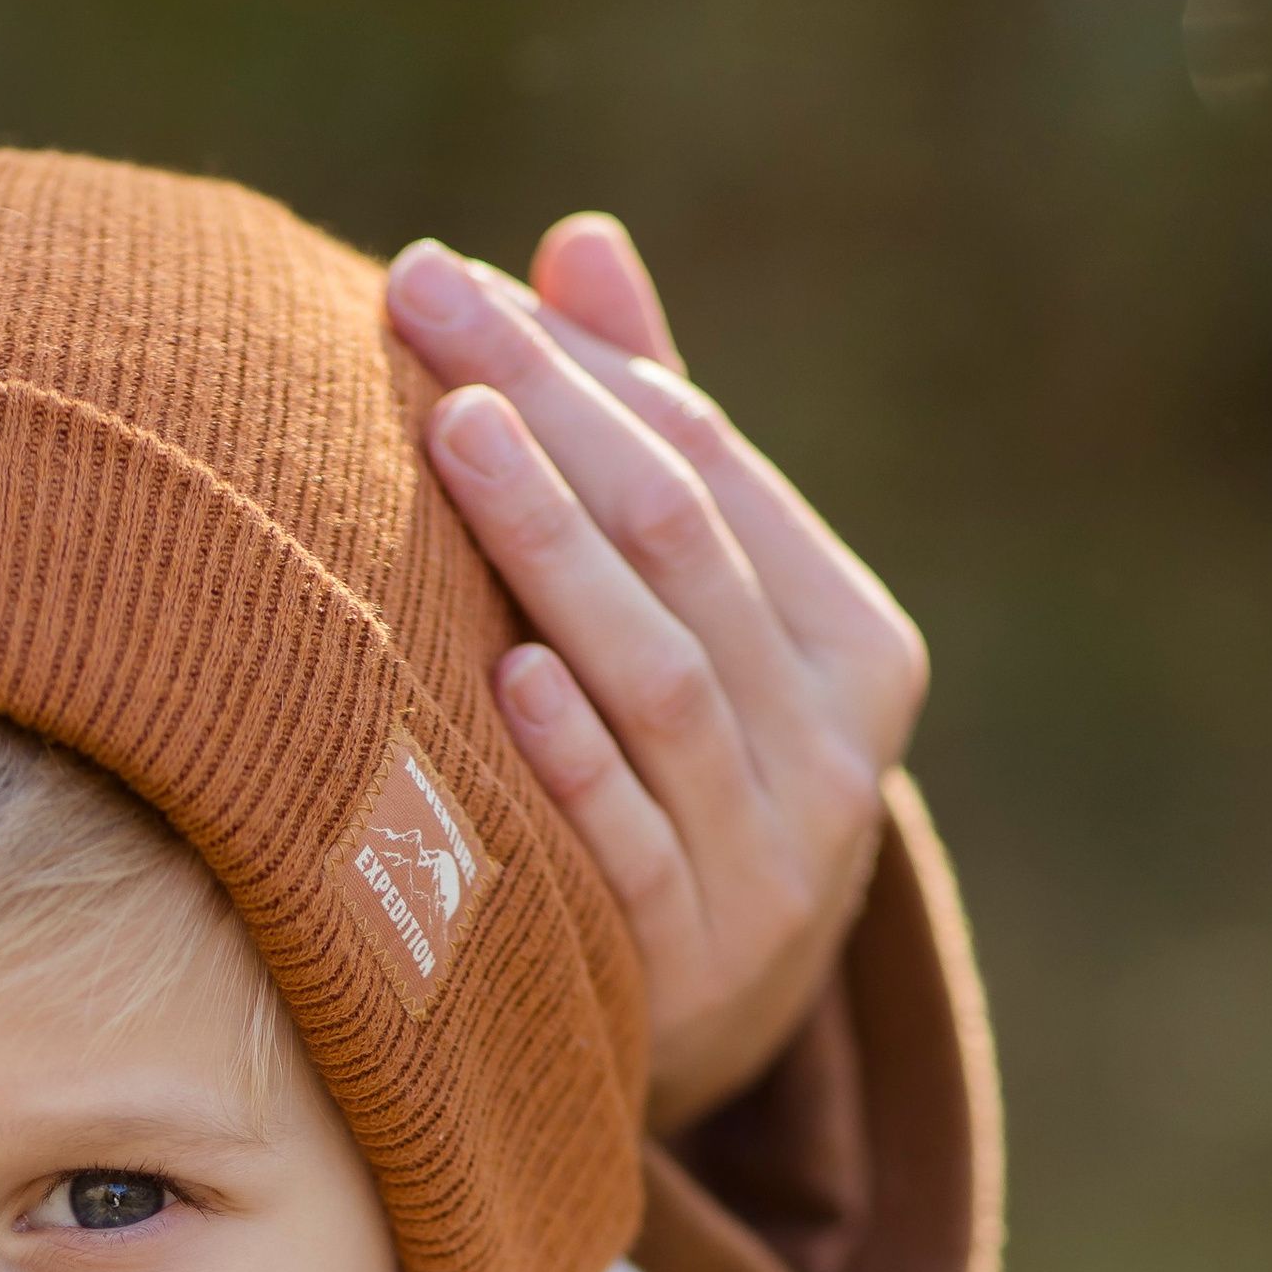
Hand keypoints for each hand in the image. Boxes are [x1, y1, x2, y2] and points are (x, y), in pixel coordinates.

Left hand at [386, 214, 927, 1132]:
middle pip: (681, 546)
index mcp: (854, 646)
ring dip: (551, 549)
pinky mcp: (687, 964)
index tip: (447, 281)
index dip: (578, 366)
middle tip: (417, 312)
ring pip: (657, 676)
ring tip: (451, 433)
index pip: (709, 464)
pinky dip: (570, 758)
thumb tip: (577, 241)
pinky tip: (500, 671)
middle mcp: (830, 748)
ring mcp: (767, 862)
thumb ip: (650, 444)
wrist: (708, 1029)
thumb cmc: (681, 779)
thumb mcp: (696, 624)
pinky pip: (626, 843)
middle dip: (546, 416)